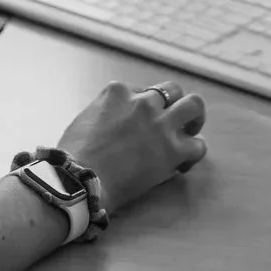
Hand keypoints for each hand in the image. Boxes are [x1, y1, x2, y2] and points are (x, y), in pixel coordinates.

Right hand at [56, 80, 207, 212]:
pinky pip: (198, 145)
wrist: (78, 180)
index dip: (146, 106)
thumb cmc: (72, 156)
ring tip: (190, 133)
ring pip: (194, 105)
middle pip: (172, 90)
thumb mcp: (85, 118)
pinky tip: (183, 164)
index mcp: (117, 92)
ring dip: (195, 118)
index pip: (143, 90)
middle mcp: (142, 102)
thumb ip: (105, 112)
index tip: (143, 122)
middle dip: (175, 103)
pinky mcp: (172, 149)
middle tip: (174, 121)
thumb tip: (114, 124)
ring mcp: (160, 124)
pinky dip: (193, 153)